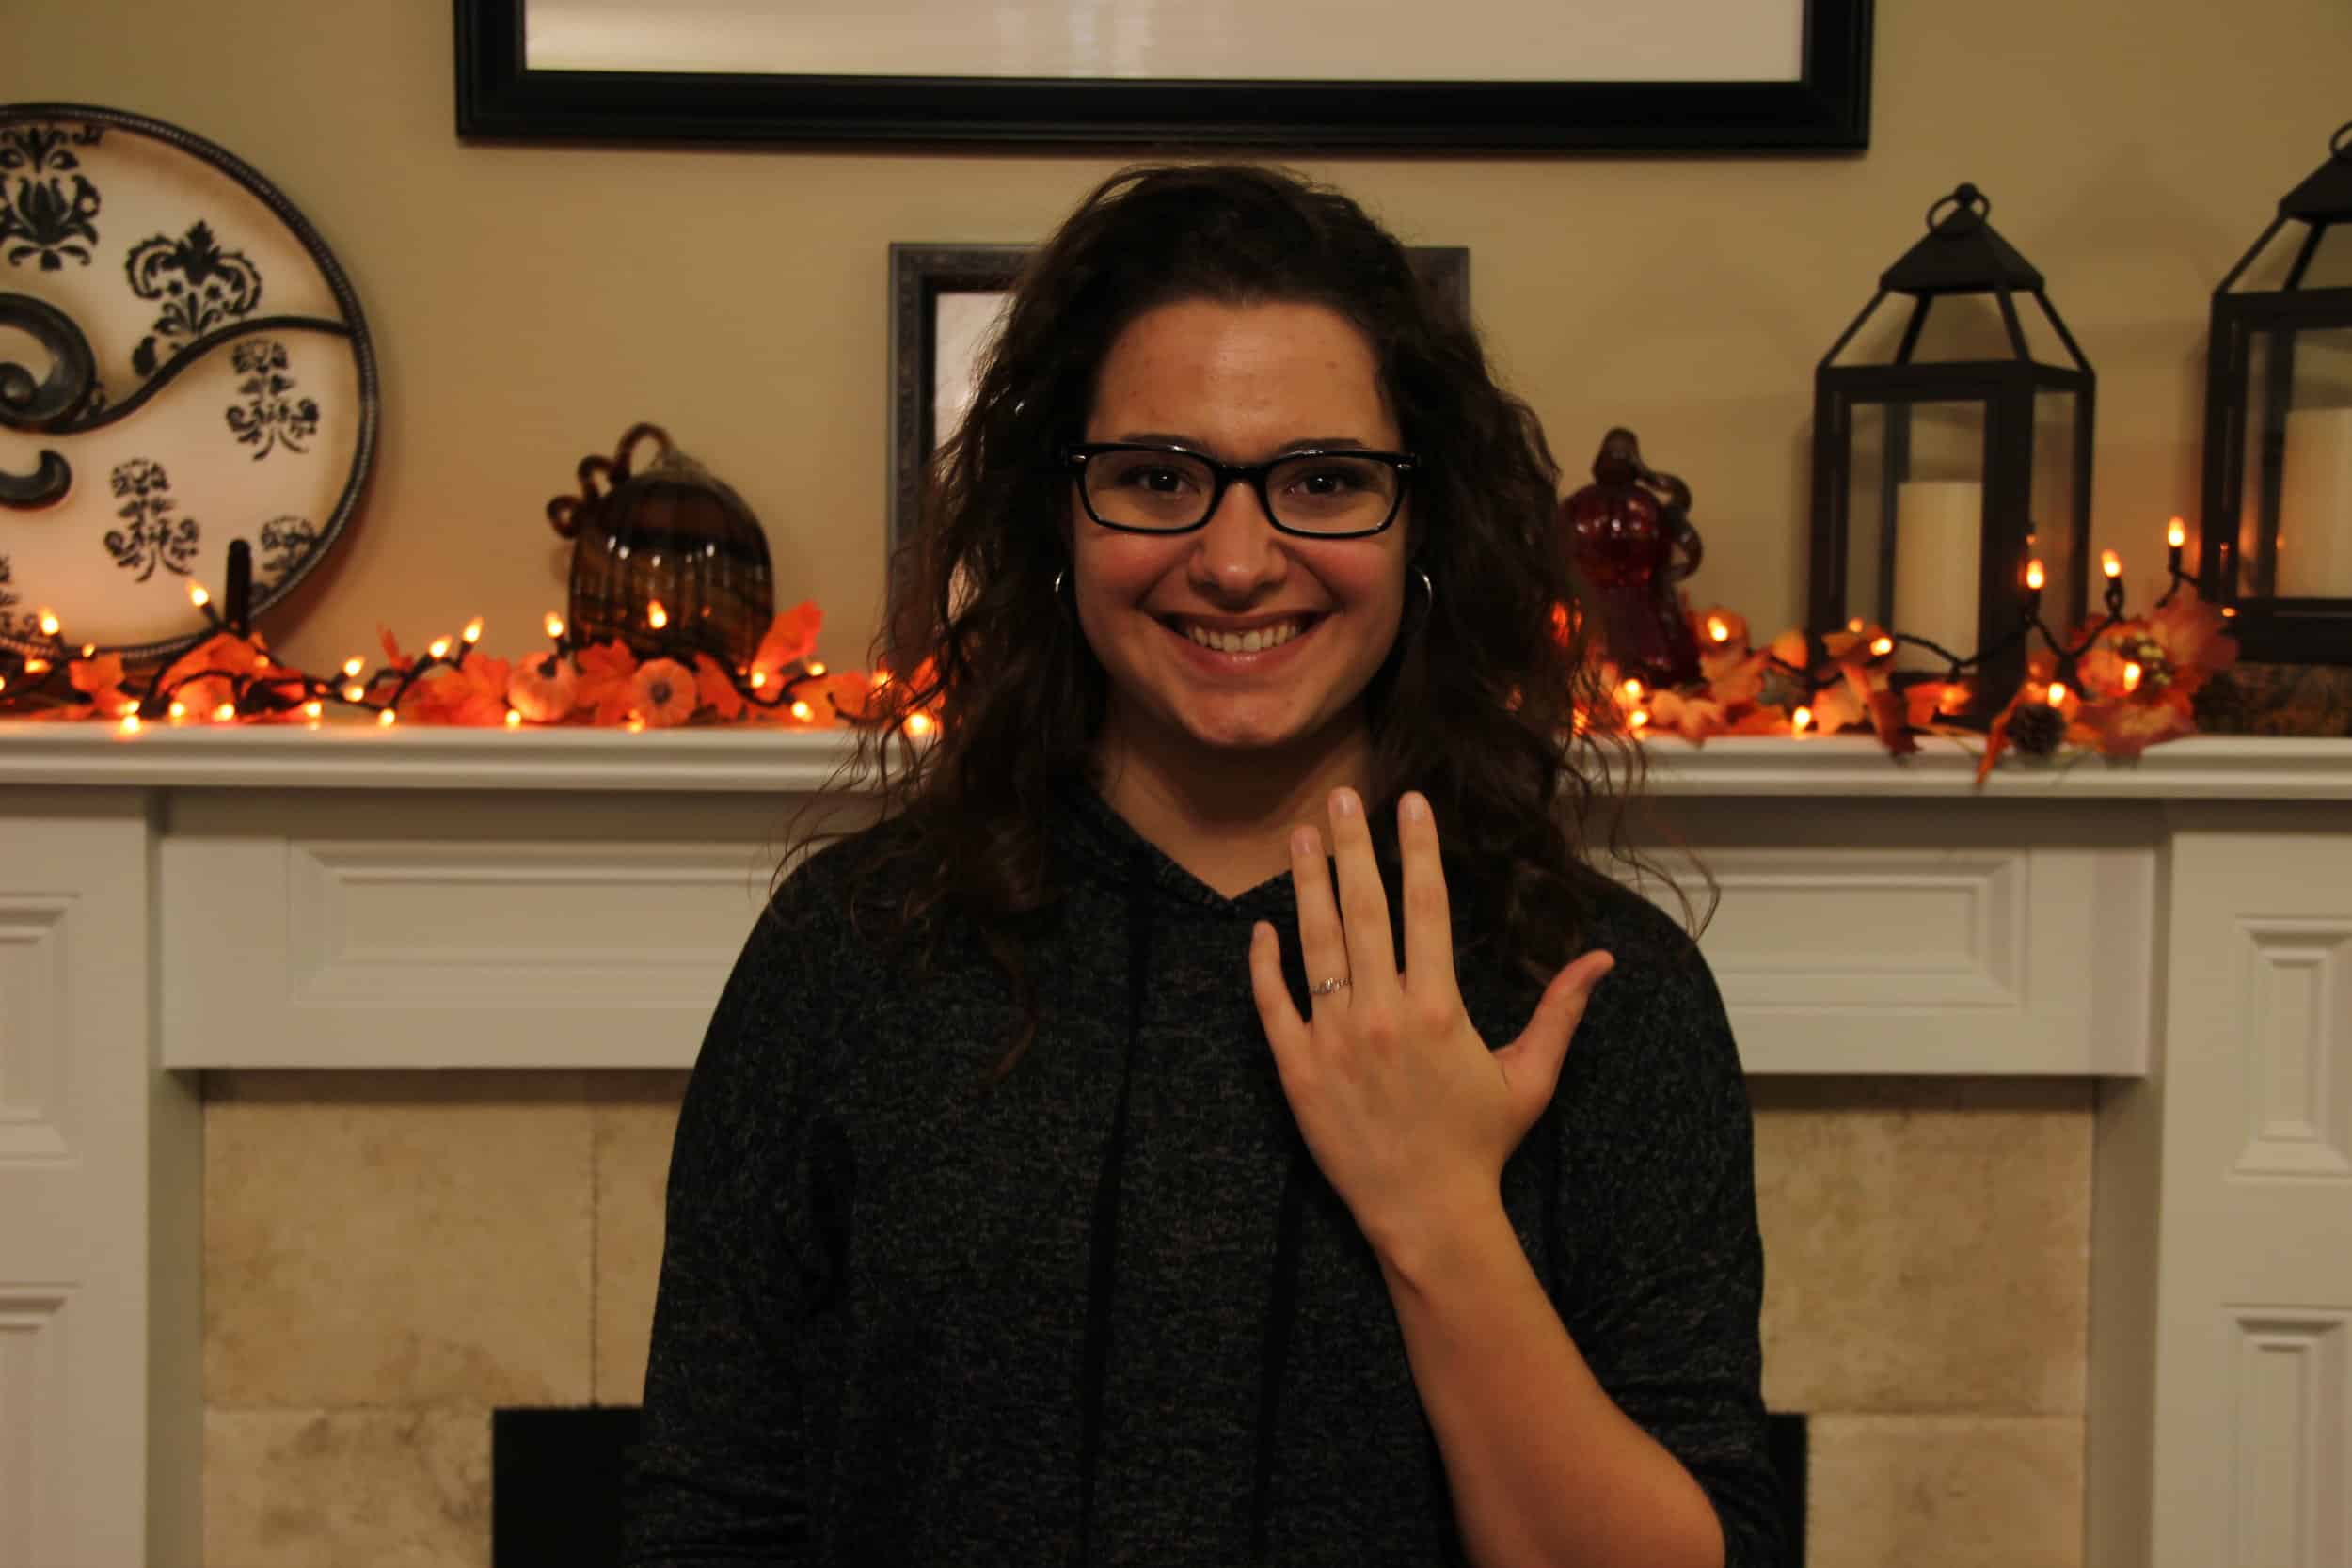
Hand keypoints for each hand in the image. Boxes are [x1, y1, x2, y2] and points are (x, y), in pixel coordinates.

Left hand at [1247, 787, 1614, 1258]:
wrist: (1427, 1214)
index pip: (1426, 908)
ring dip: (1307, 885)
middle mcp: (1383, 1013)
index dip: (1419, 850)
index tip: (1411, 803)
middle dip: (1352, 847)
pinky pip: (1274, 1004)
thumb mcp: (1530, 1077)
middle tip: (1339, 797)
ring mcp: (1334, 1039)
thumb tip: (1604, 959)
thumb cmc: (1481, 1144)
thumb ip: (1561, 1011)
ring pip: (1316, 945)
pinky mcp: (1297, 1070)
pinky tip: (1264, 926)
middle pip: (1364, 910)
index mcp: (1439, 1007)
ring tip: (1299, 836)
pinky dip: (1266, 964)